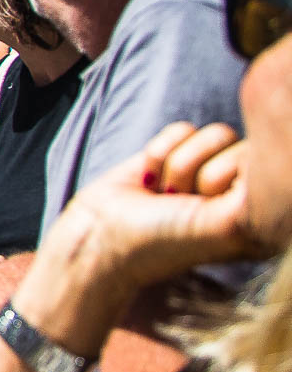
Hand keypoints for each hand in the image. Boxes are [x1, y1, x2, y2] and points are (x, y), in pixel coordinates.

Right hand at [39, 122, 256, 295]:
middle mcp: (239, 189)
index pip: (263, 162)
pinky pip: (181, 128)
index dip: (224, 180)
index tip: (203, 210)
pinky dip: (159, 153)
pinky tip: (151, 181)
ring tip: (165, 195)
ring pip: (212, 133)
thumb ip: (262, 192)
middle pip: (237, 144)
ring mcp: (208, 170)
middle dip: (199, 173)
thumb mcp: (229, 224)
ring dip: (179, 165)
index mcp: (260, 211)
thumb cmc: (165, 243)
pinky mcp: (176, 154)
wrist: (102, 239)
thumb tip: (270, 153)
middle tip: (179, 205)